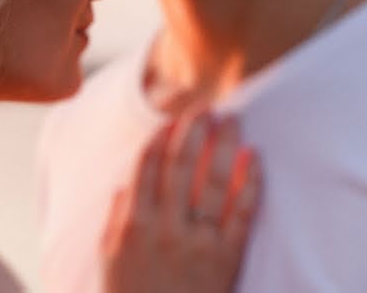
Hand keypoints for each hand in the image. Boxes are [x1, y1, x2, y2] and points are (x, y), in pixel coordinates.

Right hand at [102, 110, 260, 292]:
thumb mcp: (110, 261)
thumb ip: (116, 220)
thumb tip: (126, 185)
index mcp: (134, 226)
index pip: (146, 169)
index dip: (159, 139)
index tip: (169, 118)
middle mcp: (167, 229)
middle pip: (181, 167)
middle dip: (192, 132)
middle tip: (203, 106)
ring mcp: (200, 243)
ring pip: (214, 183)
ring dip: (223, 146)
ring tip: (232, 120)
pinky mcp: (228, 259)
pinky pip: (243, 214)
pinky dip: (251, 184)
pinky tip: (256, 159)